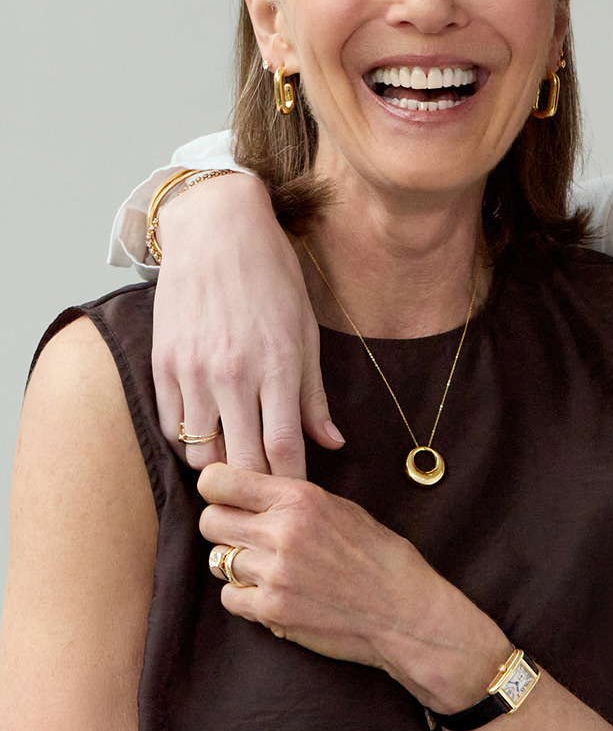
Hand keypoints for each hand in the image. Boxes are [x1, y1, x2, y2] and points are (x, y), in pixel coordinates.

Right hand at [152, 172, 341, 477]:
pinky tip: (208, 441)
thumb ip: (314, 394)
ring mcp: (192, 371)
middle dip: (256, 487)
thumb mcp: (307, 332)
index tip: (297, 499)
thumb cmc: (273, 278)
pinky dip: (190, 443)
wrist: (217, 231)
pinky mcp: (162, 365)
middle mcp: (233, 374)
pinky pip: (172, 427)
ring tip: (237, 472)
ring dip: (220, 469)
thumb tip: (333, 443)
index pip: (285, 448)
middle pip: (241, 460)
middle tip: (267, 499)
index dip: (292, 482)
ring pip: (201, 453)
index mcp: (278, 365)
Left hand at [197, 464, 509, 708]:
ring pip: (218, 561)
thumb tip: (253, 495)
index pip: (219, 481)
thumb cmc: (381, 557)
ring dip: (238, 565)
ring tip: (271, 569)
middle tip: (248, 537)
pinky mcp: (271, 611)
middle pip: (210, 521)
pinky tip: (276, 594)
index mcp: (300, 498)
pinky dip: (246, 597)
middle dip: (225, 528)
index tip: (226, 497)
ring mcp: (273, 574)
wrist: (404, 611)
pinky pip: (230, 598)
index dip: (217, 489)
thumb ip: (295, 500)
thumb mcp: (342, 510)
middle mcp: (281, 531)